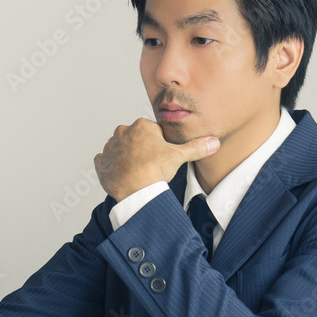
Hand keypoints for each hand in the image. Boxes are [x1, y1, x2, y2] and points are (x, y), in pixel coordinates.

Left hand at [94, 118, 219, 201]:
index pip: (152, 132)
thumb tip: (213, 142)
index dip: (158, 145)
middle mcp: (122, 133)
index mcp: (141, 126)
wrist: (136, 191)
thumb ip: (196, 147)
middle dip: (141, 149)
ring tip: (137, 171)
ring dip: (126, 157)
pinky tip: (122, 174)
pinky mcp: (102, 163)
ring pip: (120, 149)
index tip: (160, 156)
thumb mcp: (179, 156)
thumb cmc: (155, 170)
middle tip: (150, 164)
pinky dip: (112, 166)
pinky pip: (106, 161)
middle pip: (135, 139)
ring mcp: (110, 147)